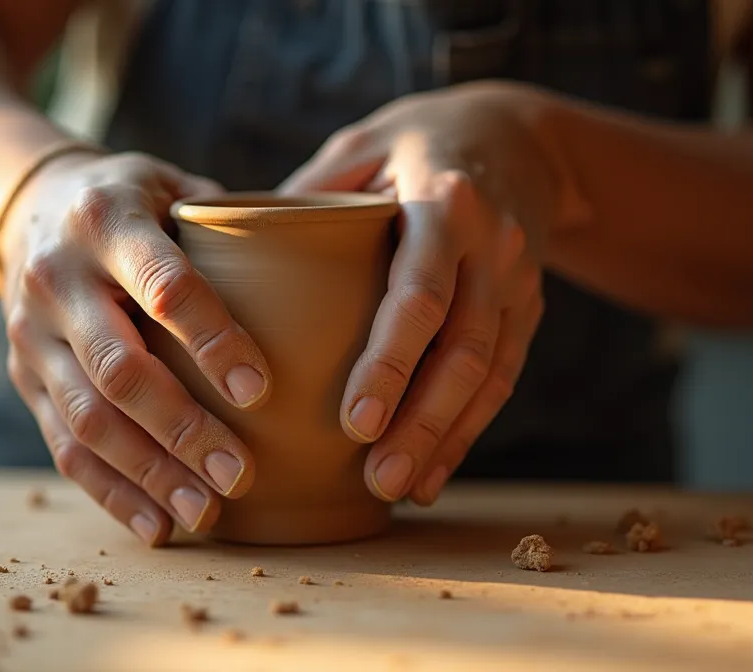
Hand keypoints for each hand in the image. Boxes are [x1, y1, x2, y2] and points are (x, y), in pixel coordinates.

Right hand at [0, 151, 271, 544]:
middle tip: (242, 475)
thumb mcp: (175, 184)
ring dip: (149, 475)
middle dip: (182, 430)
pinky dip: (111, 492)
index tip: (261, 391)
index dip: (213, 341)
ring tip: (207, 514)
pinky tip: (158, 525)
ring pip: (87, 420)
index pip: (164, 287)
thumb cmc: (135, 200)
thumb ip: (233, 228)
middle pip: (119, 369)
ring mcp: (32, 334)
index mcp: (106, 219)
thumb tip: (328, 273)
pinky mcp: (23, 377)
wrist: (28, 206)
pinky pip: (63, 446)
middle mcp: (58, 278)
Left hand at [281, 82, 548, 505]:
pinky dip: (468, 430)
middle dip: (422, 419)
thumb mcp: (359, 145)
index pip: (420, 293)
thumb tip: (222, 258)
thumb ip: (305, 196)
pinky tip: (433, 474)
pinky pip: (503, 378)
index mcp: (444, 200)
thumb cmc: (415, 140)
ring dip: (446, 437)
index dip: (391, 361)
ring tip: (399, 489)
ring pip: (489, 373)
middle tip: (376, 477)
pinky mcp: (529, 309)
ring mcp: (517, 281)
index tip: (354, 420)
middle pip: (463, 347)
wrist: (521, 136)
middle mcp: (491, 245)